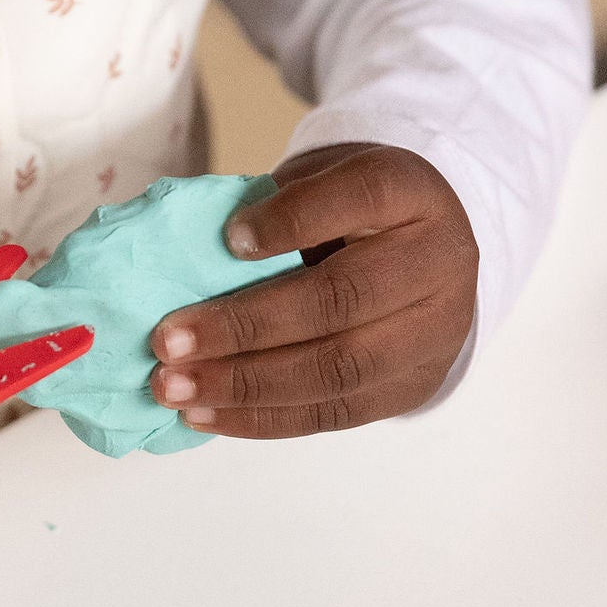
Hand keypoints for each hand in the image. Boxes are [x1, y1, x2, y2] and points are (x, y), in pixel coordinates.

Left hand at [149, 144, 477, 435]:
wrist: (427, 261)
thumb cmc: (351, 216)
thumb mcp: (322, 187)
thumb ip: (273, 211)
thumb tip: (185, 259)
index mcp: (411, 193)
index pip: (360, 196)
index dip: (294, 219)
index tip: (228, 237)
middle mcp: (438, 262)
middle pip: (341, 299)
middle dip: (245, 325)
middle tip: (168, 341)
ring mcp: (434, 334)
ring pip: (336, 369)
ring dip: (244, 384)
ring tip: (175, 388)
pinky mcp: (411, 389)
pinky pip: (333, 413)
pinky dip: (262, 418)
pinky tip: (206, 414)